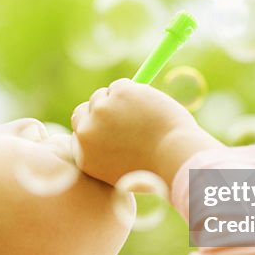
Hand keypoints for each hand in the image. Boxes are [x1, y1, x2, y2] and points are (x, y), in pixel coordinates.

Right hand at [70, 77, 220, 186]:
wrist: (175, 160)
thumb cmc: (157, 169)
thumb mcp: (124, 169)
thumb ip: (109, 151)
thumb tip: (109, 127)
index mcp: (84, 157)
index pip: (79, 132)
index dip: (95, 126)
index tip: (111, 126)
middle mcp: (87, 133)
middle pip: (83, 109)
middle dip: (101, 109)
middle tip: (125, 114)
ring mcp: (101, 111)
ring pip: (103, 94)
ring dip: (120, 100)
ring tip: (144, 119)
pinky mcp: (119, 93)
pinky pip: (122, 85)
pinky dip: (136, 92)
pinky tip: (150, 110)